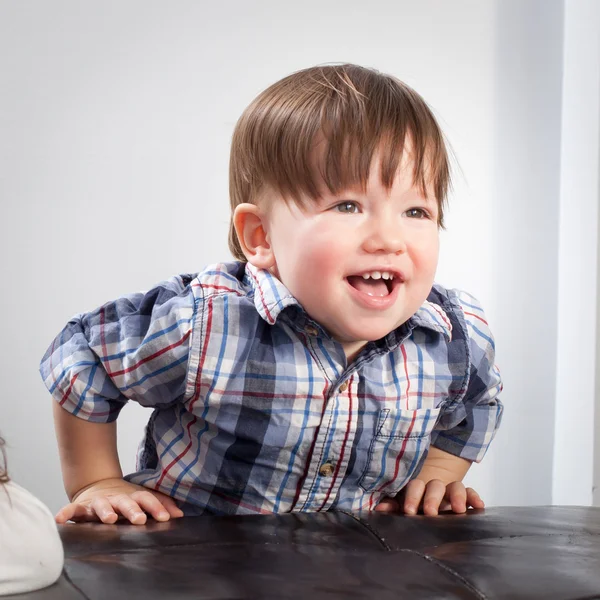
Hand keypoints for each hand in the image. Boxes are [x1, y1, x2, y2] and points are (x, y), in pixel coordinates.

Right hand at [55, 478, 183, 524]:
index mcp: (133, 496)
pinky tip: (60, 519)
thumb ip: (162, 505)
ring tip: (108, 519)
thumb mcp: (143, 499)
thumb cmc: (126, 498)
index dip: (156, 507)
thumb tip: (180, 514)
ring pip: (101, 506)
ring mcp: (99, 502)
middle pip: (126, 503)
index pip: (147, 499)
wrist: (100, 486)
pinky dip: (66, 513)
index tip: (165, 517)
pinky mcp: (81, 507)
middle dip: (132, 510)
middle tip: (139, 519)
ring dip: (105, 512)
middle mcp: (117, 498)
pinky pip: (72, 510)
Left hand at [375, 479, 483, 515]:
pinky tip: (479, 506)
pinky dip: (474, 497)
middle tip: (430, 512)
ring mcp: (450, 491)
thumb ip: (393, 505)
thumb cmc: (415, 502)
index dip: (412, 496)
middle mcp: (435, 487)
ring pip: (455, 487)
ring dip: (458, 496)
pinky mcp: (465, 497)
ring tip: (459, 509)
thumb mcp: (404, 504)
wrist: (432, 499)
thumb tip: (379, 510)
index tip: (408, 510)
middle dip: (432, 498)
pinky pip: (471, 492)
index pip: (415, 486)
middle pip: (435, 486)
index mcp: (418, 488)